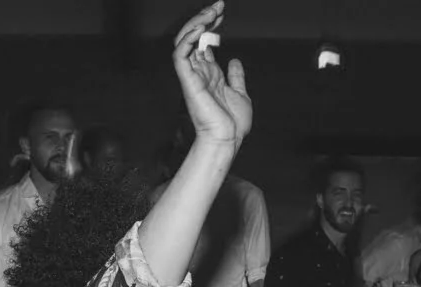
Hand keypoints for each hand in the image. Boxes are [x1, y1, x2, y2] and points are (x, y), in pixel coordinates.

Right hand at [173, 2, 251, 147]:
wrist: (228, 139)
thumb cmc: (233, 124)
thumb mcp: (240, 94)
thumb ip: (236, 77)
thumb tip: (234, 61)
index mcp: (209, 74)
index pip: (203, 42)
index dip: (210, 25)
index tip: (222, 12)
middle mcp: (198, 72)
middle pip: (193, 37)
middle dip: (203, 19)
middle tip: (219, 6)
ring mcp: (192, 76)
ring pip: (184, 41)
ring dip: (196, 24)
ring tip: (211, 13)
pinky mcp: (188, 81)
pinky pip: (180, 55)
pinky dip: (188, 39)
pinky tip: (201, 29)